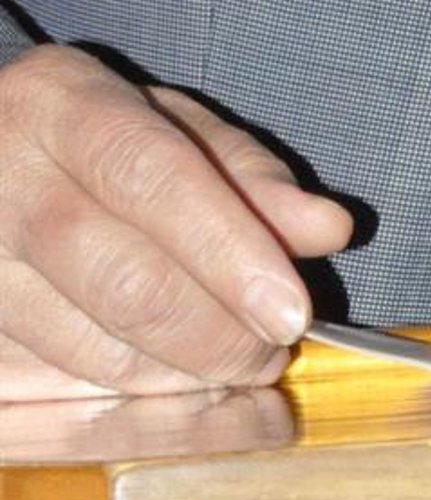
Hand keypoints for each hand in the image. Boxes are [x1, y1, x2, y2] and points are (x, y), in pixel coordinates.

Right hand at [0, 44, 352, 400]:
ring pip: (88, 347)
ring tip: (234, 366)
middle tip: (273, 355)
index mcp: (65, 104)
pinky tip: (174, 382)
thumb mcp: (169, 122)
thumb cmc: (93, 135)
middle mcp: (6, 177)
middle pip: (121, 277)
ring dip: (179, 376)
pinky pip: (56, 387)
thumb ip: (248, 174)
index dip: (230, 252)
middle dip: (216, 333)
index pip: (155, 179)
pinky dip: (130, 395)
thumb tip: (329, 231)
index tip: (292, 311)